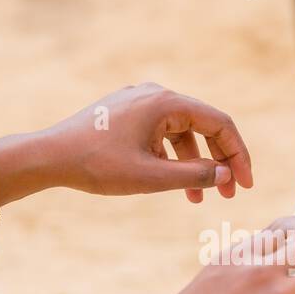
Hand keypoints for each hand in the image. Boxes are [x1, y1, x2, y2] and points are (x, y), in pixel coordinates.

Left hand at [0, 83, 252, 206]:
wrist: (49, 156)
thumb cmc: (97, 166)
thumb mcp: (151, 178)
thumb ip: (194, 176)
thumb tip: (227, 175)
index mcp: (165, 102)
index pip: (220, 123)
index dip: (238, 155)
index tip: (245, 185)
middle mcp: (155, 94)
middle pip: (204, 125)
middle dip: (219, 161)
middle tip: (229, 194)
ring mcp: (140, 101)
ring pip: (183, 132)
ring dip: (195, 164)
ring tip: (198, 199)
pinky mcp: (127, 113)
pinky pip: (162, 133)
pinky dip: (173, 157)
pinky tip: (173, 183)